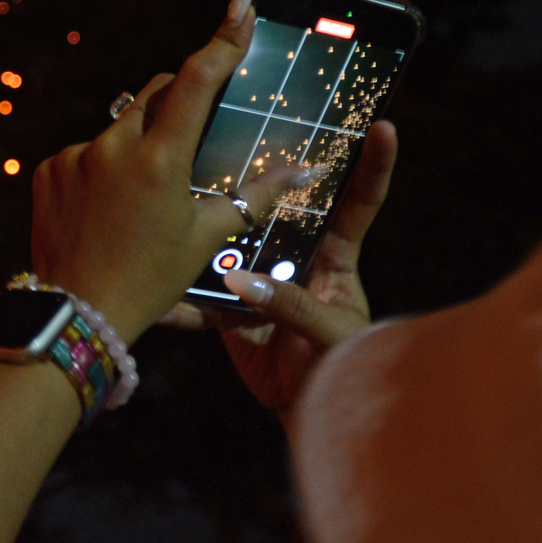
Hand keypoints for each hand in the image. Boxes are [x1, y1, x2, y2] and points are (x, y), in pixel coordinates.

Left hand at [29, 0, 314, 343]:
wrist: (76, 314)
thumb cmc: (151, 280)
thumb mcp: (207, 238)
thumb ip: (254, 196)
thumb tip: (306, 169)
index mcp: (159, 160)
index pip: (197, 80)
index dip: (224, 39)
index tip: (242, 2)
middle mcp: (113, 147)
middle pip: (158, 96)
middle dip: (180, 101)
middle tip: (193, 136)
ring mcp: (74, 156)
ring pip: (120, 128)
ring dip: (138, 145)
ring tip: (142, 200)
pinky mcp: (48, 169)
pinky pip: (85, 153)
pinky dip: (102, 169)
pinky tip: (106, 210)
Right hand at [160, 119, 397, 422]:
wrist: (314, 417)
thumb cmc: (344, 371)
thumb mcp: (331, 336)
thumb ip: (291, 306)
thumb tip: (239, 279)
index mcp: (337, 257)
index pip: (359, 202)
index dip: (373, 164)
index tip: (385, 125)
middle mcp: (297, 258)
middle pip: (282, 206)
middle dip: (264, 171)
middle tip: (243, 129)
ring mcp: (263, 281)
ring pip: (235, 241)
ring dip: (211, 226)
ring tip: (183, 189)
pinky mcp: (233, 311)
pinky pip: (203, 299)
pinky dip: (180, 301)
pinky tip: (157, 292)